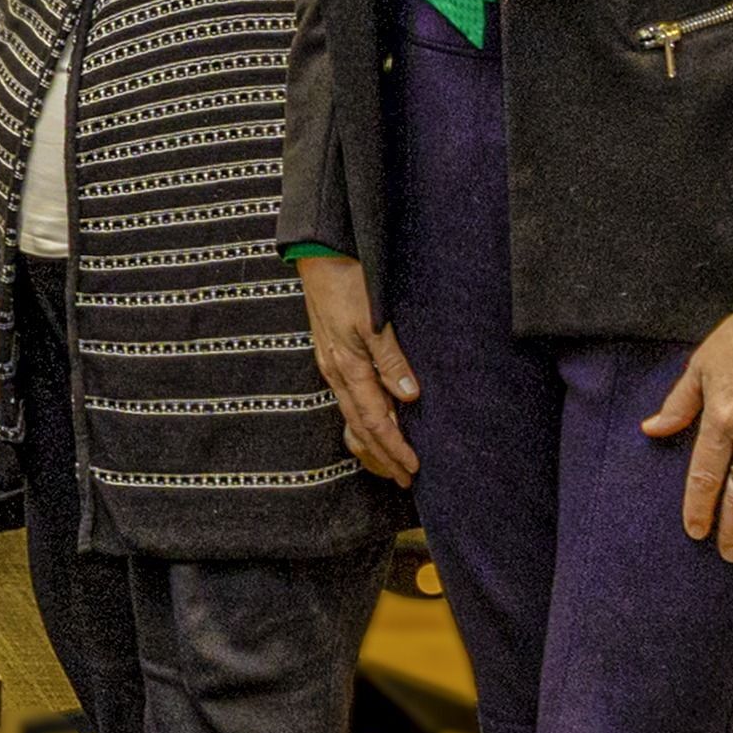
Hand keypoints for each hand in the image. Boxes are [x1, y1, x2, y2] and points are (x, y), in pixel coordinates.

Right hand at [296, 254, 421, 483]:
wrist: (318, 255)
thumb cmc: (347, 282)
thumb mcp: (373, 319)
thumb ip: (391, 358)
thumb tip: (409, 396)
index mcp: (347, 367)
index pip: (376, 420)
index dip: (395, 446)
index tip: (414, 468)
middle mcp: (336, 372)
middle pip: (361, 426)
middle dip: (383, 455)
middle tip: (404, 478)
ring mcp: (331, 365)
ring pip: (352, 416)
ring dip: (372, 442)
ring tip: (387, 460)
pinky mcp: (331, 355)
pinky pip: (347, 399)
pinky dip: (362, 420)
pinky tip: (373, 421)